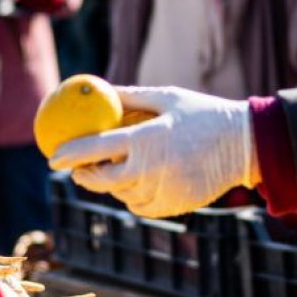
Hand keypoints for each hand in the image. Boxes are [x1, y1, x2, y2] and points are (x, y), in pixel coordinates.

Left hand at [49, 87, 258, 217]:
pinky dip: (134, 194)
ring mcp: (162, 192)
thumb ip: (129, 97)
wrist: (243, 145)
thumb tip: (95, 89)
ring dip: (112, 183)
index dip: (70, 154)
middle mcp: (151, 170)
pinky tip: (141, 179)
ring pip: (121, 193)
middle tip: (77, 169)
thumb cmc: (202, 114)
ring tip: (119, 167)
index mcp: (147, 140)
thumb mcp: (166, 96)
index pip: (96, 149)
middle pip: (102, 180)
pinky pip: (139, 204)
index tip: (52, 156)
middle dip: (84, 175)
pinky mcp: (172, 207)